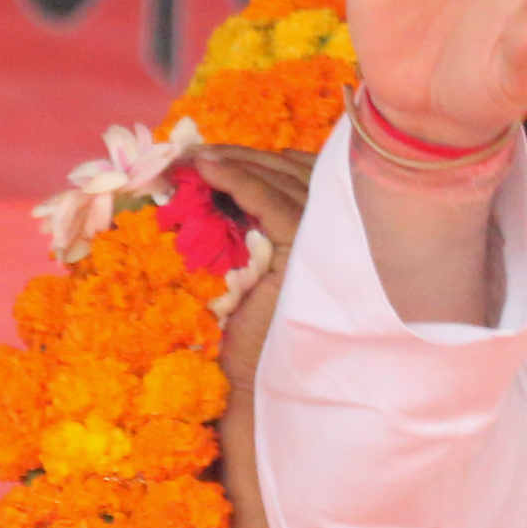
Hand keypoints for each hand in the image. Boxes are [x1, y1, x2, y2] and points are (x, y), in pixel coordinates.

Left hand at [193, 145, 316, 389]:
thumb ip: (250, 221)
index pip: (297, 177)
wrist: (248, 376)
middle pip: (289, 172)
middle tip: (190, 150)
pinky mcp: (304, 249)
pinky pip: (268, 201)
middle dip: (238, 156)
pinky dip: (236, 179)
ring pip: (279, 179)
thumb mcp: (248, 259)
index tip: (209, 155)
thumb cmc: (244, 326)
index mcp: (328, 232)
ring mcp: (324, 237)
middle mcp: (336, 230)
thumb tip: (215, 176)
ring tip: (190, 157)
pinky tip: (205, 169)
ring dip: (231, 161)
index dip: (255, 160)